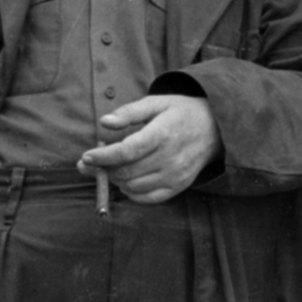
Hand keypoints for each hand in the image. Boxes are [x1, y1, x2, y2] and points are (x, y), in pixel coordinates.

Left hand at [77, 95, 220, 203]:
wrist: (215, 128)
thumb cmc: (181, 112)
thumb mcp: (157, 103)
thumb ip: (129, 112)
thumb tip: (104, 122)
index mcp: (164, 133)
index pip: (128, 150)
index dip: (104, 157)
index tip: (86, 156)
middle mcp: (171, 157)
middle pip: (127, 171)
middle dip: (103, 170)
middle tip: (89, 164)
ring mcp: (176, 174)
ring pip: (134, 186)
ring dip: (115, 180)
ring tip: (108, 169)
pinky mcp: (179, 186)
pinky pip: (148, 198)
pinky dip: (131, 193)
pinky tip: (125, 181)